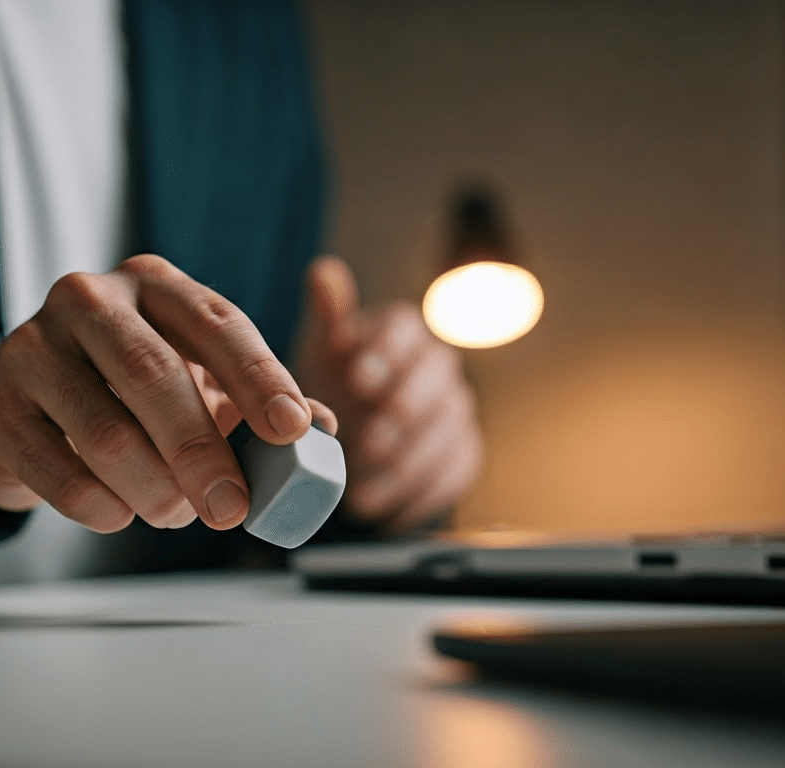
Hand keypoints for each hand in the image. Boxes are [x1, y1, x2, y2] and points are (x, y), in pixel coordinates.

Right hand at [0, 254, 334, 531]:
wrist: (6, 405)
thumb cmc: (121, 392)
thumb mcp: (195, 382)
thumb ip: (257, 402)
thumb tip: (322, 427)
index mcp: (154, 284)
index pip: (218, 323)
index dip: (259, 377)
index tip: (292, 430)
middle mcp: (89, 300)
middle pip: (154, 376)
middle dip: (203, 451)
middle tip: (232, 508)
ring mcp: (31, 348)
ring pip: (106, 432)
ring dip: (153, 489)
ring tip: (175, 512)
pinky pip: (58, 472)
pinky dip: (102, 507)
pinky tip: (119, 512)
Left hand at [296, 256, 482, 531]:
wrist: (356, 434)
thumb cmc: (337, 386)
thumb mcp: (322, 353)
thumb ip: (327, 318)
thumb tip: (322, 270)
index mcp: (401, 332)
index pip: (407, 328)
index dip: (386, 352)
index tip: (358, 378)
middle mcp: (436, 366)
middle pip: (436, 380)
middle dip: (404, 412)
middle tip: (370, 441)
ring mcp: (455, 411)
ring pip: (446, 431)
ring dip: (405, 464)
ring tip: (363, 492)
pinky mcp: (463, 453)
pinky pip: (453, 474)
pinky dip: (418, 496)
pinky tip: (385, 513)